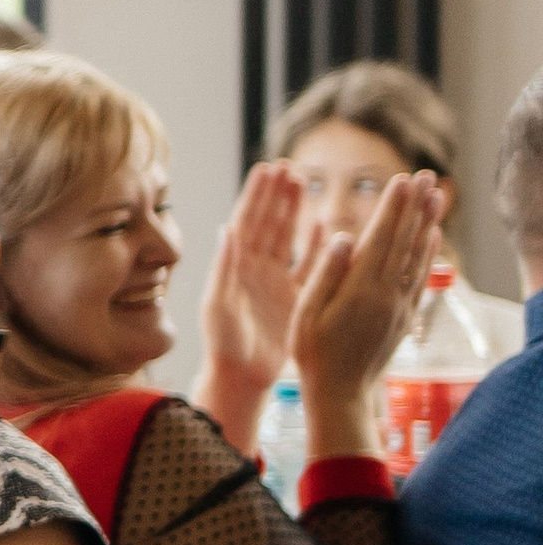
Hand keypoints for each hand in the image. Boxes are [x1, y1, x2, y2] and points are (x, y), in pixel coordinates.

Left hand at [194, 160, 303, 446]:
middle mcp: (254, 269)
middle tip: (289, 167)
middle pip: (268, 223)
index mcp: (234, 266)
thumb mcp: (219, 305)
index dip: (257, 195)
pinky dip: (315, 244)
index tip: (267, 168)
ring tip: (303, 182)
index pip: (246, 221)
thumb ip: (225, 267)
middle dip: (277, 195)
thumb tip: (227, 228)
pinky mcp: (295, 297)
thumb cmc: (223, 344)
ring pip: (287, 238)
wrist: (240, 377)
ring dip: (295, 211)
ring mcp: (276, 281)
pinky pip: (308, 265)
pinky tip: (325, 223)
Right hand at [291, 167, 444, 450]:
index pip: (381, 238)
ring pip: (418, 256)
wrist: (340, 392)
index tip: (403, 179)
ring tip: (437, 196)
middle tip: (427, 176)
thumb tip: (343, 236)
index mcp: (360, 289)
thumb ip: (325, 273)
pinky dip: (429, 253)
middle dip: (416, 206)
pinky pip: (421, 277)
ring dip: (428, 223)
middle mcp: (386, 294)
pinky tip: (433, 237)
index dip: (393, 207)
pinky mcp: (404, 317)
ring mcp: (399, 306)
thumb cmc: (313, 353)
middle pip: (405, 241)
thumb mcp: (306, 313)